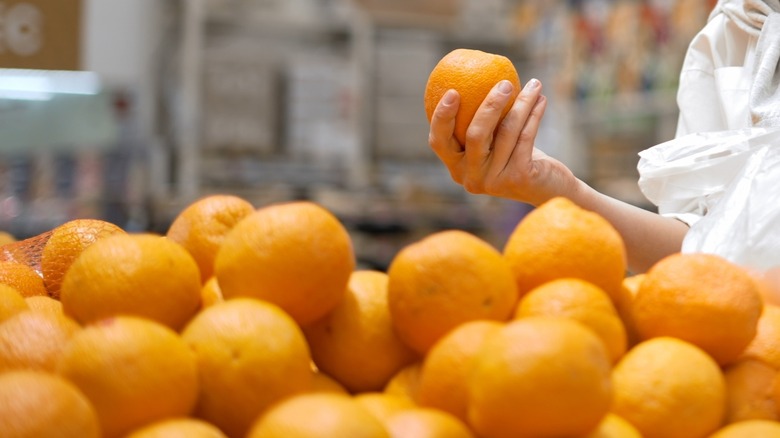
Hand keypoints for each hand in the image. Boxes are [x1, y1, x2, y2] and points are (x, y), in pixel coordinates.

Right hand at [428, 79, 576, 205]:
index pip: (439, 142)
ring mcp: (493, 181)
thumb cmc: (515, 155)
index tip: (452, 90)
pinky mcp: (517, 179)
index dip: (441, 117)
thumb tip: (472, 73)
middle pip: (474, 135)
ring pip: (506, 132)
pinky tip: (541, 99)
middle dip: (490, 105)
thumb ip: (480, 120)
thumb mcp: (493, 140)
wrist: (546, 187)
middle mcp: (470, 178)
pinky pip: (525, 138)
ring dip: (522, 103)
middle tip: (504, 83)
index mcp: (456, 167)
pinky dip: (534, 116)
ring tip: (534, 84)